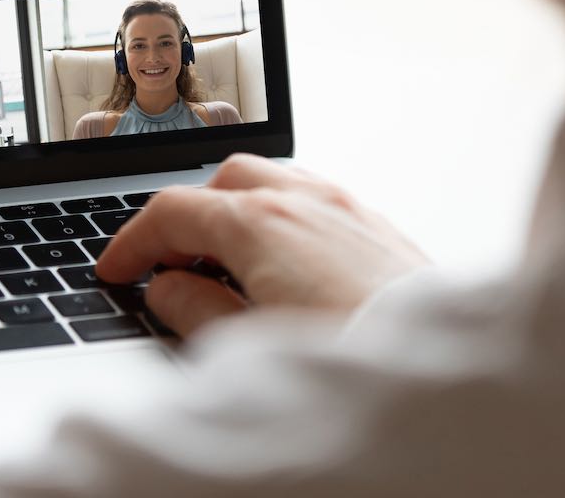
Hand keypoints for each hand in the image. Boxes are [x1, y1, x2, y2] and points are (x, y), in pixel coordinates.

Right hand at [96, 154, 427, 336]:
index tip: (116, 270)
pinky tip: (286, 266)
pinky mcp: (383, 231)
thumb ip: (193, 311)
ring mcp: (349, 211)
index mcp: (258, 222)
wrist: (448, 383)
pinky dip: (285, 221)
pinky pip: (318, 203)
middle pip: (225, 181)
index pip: (172, 212)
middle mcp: (305, 202)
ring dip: (239, 212)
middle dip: (189, 216)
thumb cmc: (350, 361)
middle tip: (171, 264)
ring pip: (277, 183)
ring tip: (228, 264)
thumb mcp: (243, 347)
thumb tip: (167, 290)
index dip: (132, 242)